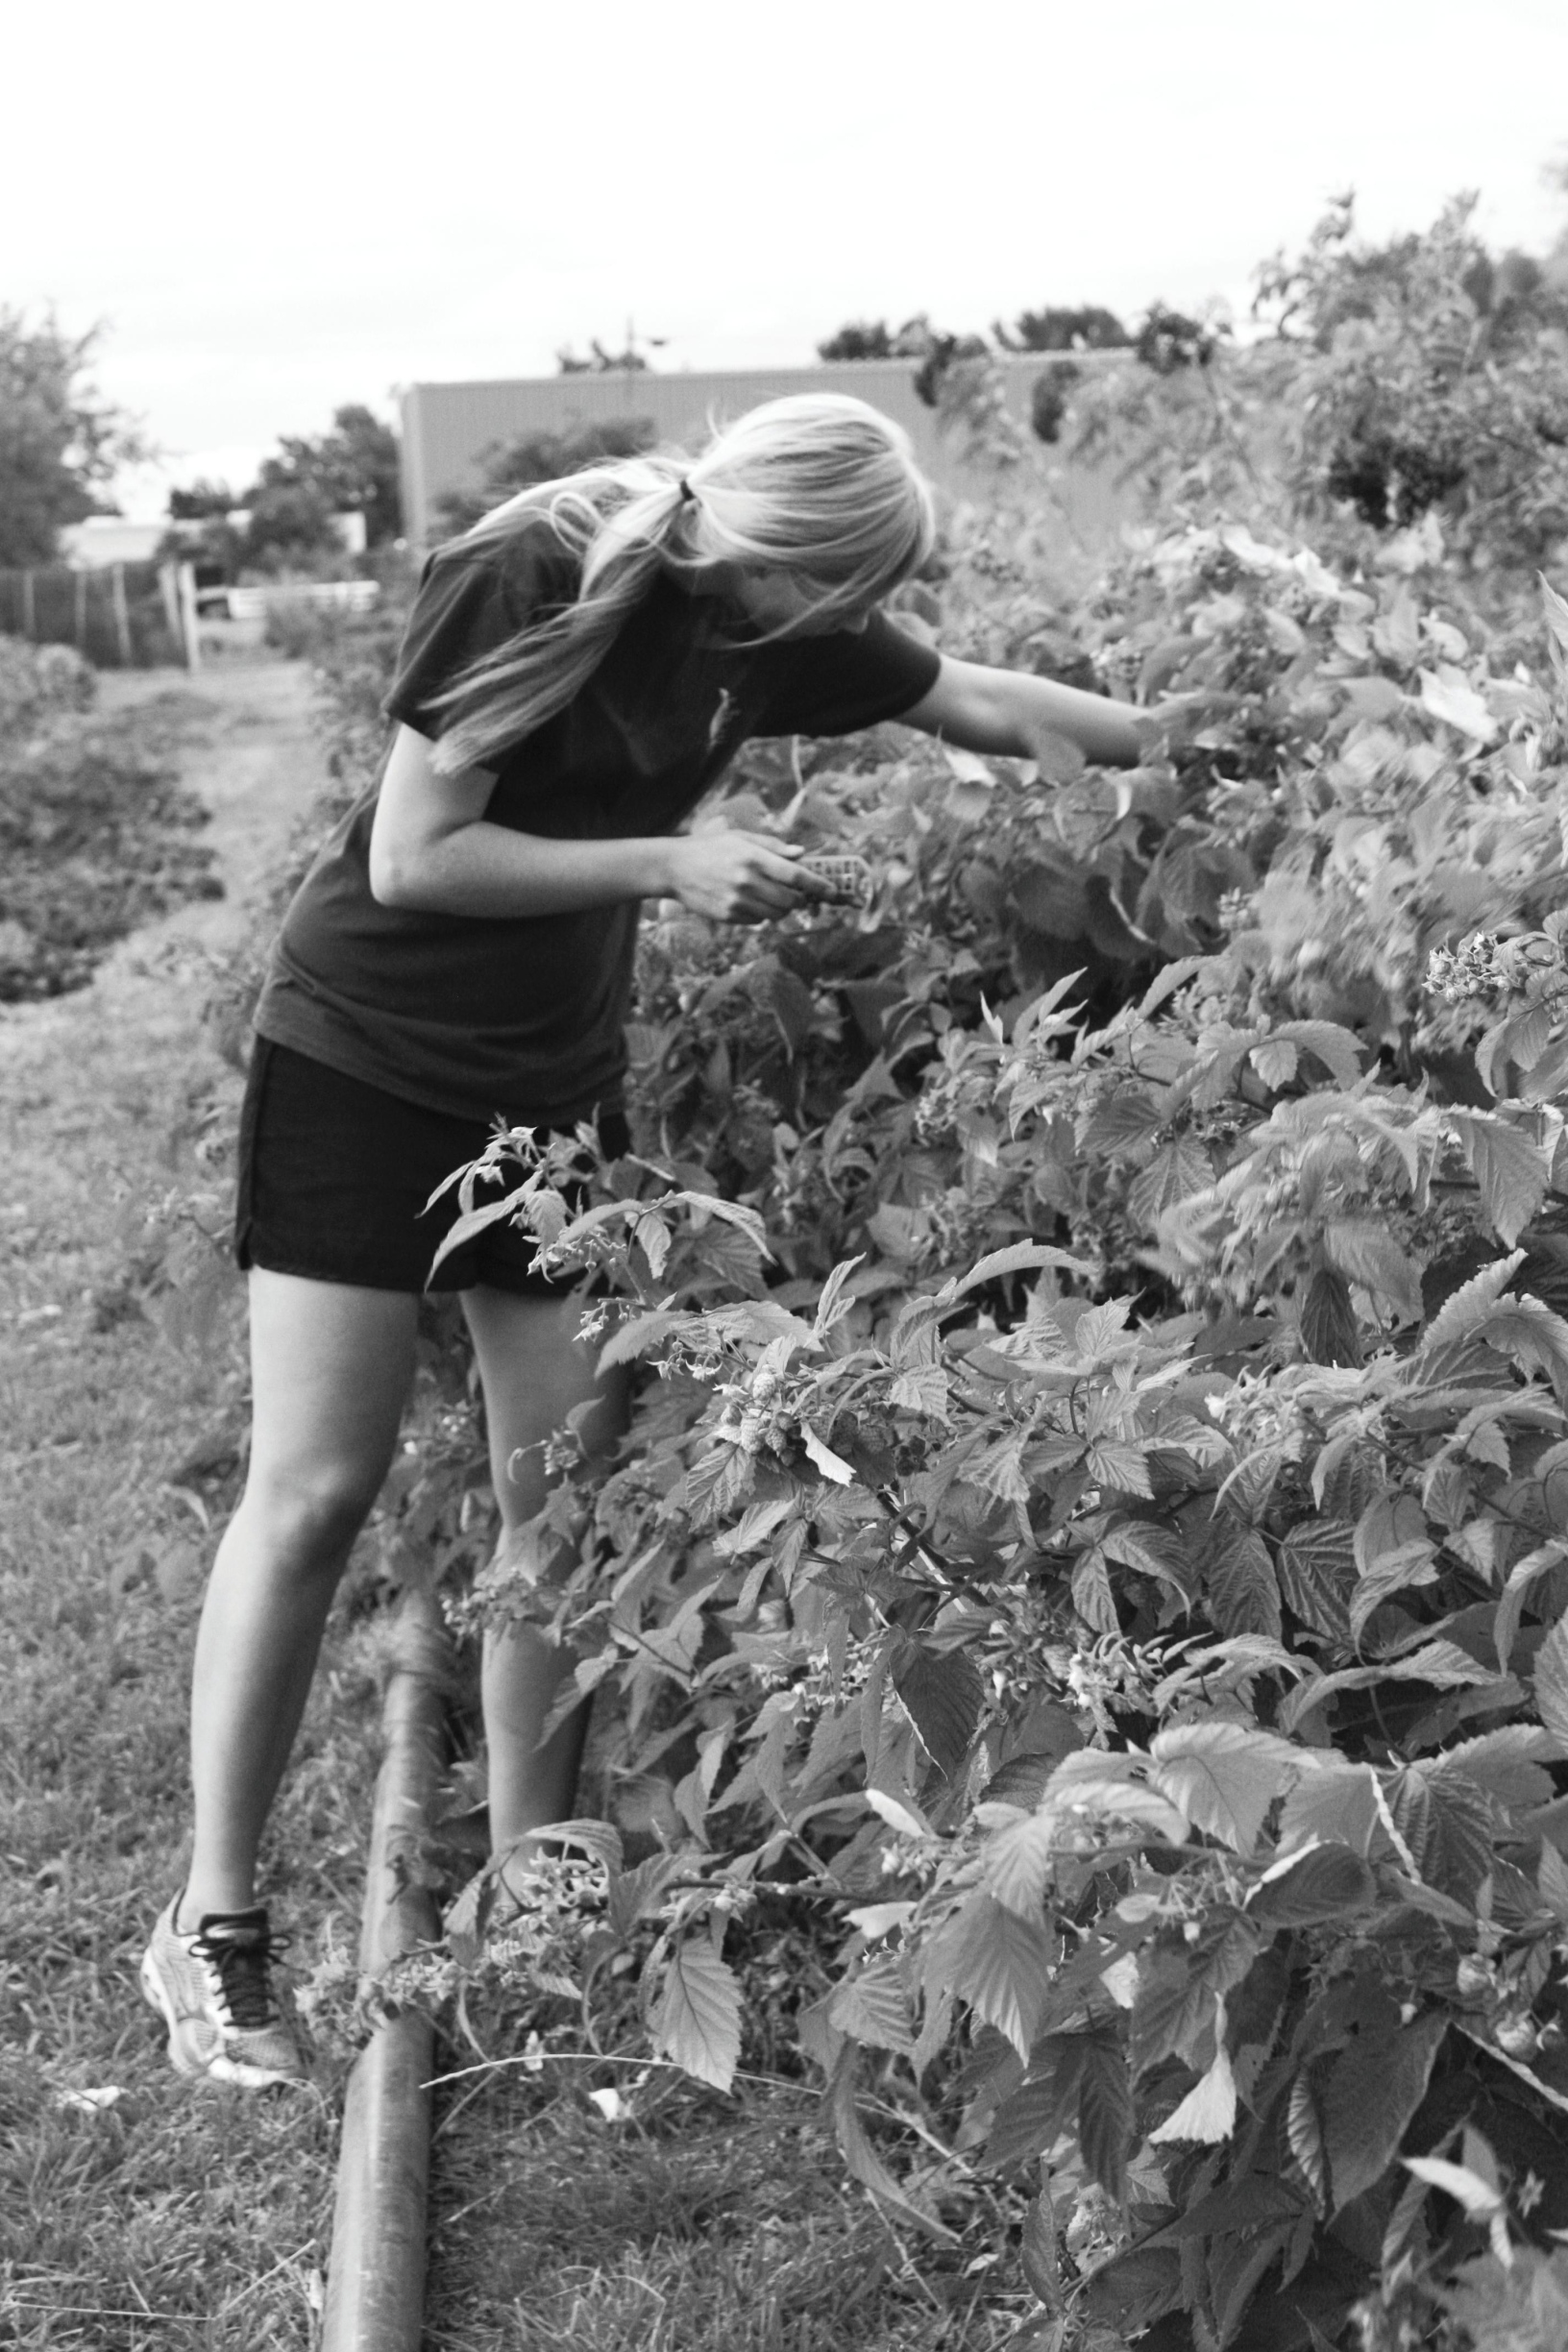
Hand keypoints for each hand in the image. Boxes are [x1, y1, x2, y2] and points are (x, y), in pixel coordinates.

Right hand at [664, 830, 828, 922]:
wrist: (673, 868)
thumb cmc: (709, 848)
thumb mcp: (740, 837)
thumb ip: (772, 846)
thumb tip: (800, 853)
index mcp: (753, 857)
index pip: (795, 875)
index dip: (818, 885)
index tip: (832, 891)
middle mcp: (747, 881)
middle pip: (789, 900)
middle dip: (798, 899)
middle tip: (797, 893)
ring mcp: (737, 902)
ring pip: (776, 914)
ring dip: (781, 907)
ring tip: (769, 894)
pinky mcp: (728, 916)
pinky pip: (757, 921)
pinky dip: (761, 913)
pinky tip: (749, 900)